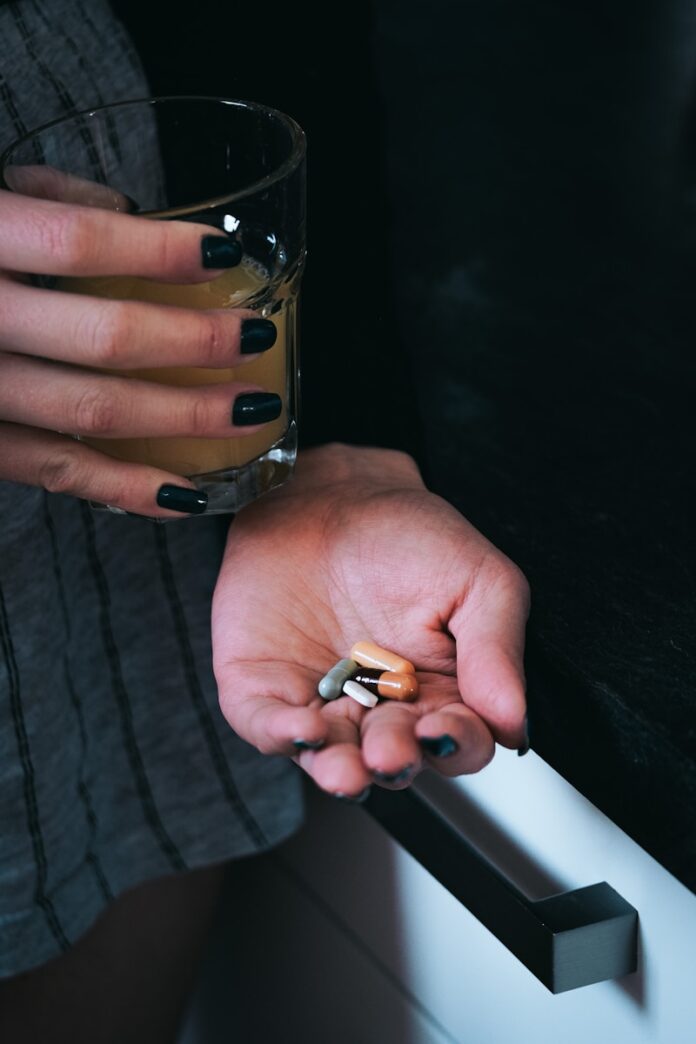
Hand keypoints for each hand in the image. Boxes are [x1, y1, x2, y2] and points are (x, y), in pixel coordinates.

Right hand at [0, 185, 278, 517]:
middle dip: (196, 343)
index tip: (227, 253)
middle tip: (256, 336)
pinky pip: (59, 474)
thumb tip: (131, 214)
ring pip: (92, 415)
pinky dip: (127, 490)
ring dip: (185, 419)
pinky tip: (187, 493)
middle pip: (104, 339)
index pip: (78, 241)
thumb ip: (39, 196)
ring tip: (253, 413)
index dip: (161, 249)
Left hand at [212, 443, 529, 797]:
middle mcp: (382, 708)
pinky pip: (270, 729)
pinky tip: (302, 730)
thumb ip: (497, 648)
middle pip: (396, 759)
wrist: (326, 492)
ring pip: (333, 759)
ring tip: (347, 768)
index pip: (460, 742)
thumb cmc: (405, 533)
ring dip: (341, 771)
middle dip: (395, 760)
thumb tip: (515, 722)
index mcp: (441, 690)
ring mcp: (322, 704)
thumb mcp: (477, 577)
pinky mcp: (266, 691)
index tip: (446, 729)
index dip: (456, 744)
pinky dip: (283, 737)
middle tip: (391, 748)